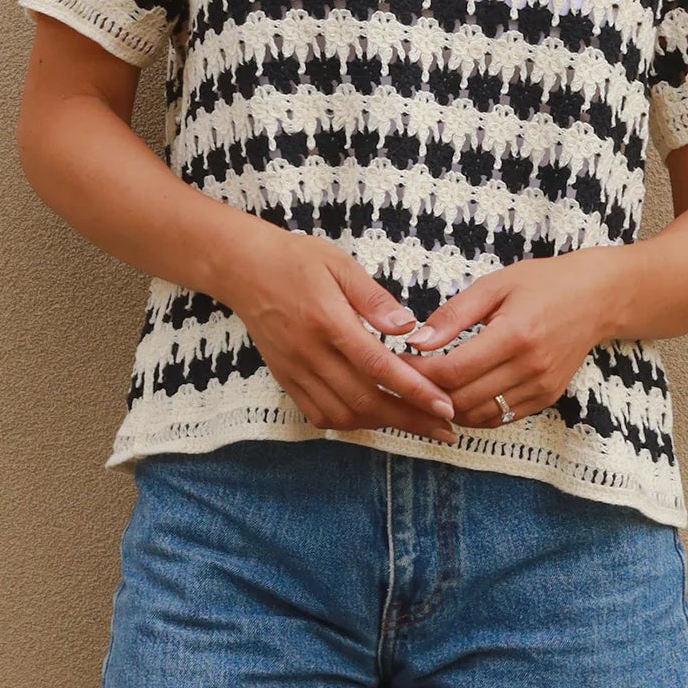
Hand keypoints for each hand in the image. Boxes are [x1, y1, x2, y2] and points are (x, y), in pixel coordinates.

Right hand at [222, 221, 458, 444]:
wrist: (242, 268)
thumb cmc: (295, 259)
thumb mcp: (340, 264)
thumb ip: (374, 298)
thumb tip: (408, 326)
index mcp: (327, 321)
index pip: (378, 366)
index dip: (414, 391)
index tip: (444, 406)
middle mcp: (309, 353)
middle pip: (365, 399)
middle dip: (409, 418)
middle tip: (445, 427)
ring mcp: (294, 370)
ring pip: (342, 413)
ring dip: (381, 423)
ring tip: (415, 422)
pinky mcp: (285, 378)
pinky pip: (318, 414)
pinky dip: (349, 421)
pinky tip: (372, 415)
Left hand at [395, 250, 624, 427]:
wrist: (597, 298)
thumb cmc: (543, 283)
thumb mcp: (495, 285)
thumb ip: (454, 315)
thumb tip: (416, 341)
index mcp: (514, 334)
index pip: (454, 370)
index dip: (419, 372)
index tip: (397, 363)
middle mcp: (530, 367)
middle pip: (462, 399)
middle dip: (427, 393)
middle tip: (403, 380)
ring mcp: (541, 387)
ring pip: (479, 415)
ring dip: (448, 408)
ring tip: (427, 390)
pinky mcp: (546, 397)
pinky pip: (501, 417)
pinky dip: (474, 413)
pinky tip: (457, 396)